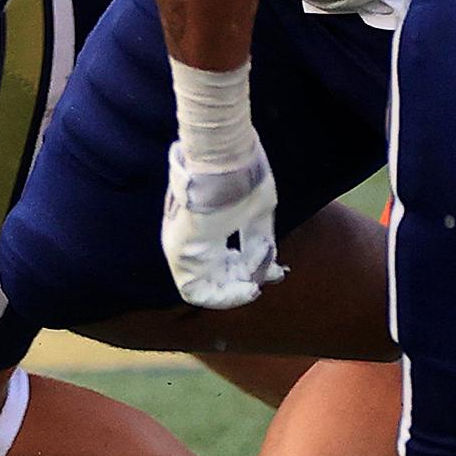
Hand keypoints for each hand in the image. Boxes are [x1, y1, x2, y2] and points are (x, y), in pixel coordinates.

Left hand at [162, 141, 282, 309]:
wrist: (221, 158)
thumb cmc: (240, 177)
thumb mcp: (257, 212)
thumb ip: (257, 240)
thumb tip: (266, 263)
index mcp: (205, 228)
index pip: (227, 261)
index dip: (253, 270)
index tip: (278, 269)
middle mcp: (189, 240)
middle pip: (218, 276)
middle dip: (247, 282)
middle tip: (273, 275)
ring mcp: (181, 246)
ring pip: (206, 287)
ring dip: (236, 291)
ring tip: (257, 283)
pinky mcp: (178, 251)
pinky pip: (194, 290)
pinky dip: (223, 297)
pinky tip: (248, 288)